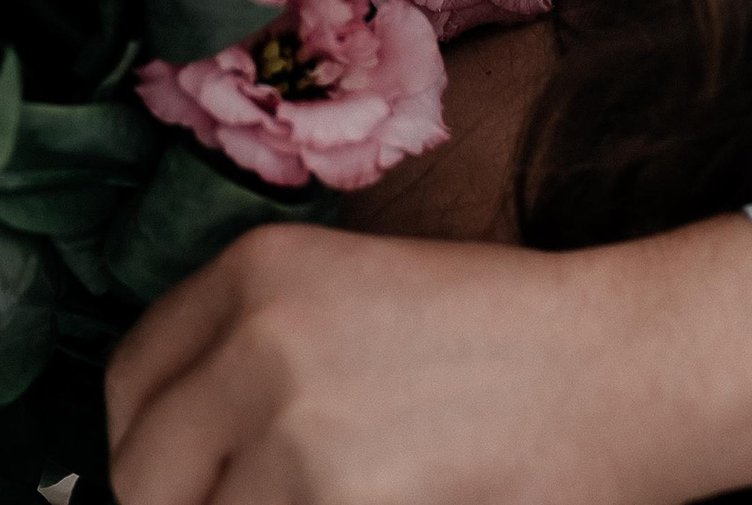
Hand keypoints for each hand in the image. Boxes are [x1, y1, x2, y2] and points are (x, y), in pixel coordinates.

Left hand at [105, 214, 751, 504]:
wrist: (621, 367)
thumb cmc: (506, 336)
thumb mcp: (357, 295)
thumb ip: (256, 348)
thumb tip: (173, 446)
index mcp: (255, 270)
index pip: (130, 384)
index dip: (152, 445)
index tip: (183, 476)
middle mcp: (257, 337)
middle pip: (145, 474)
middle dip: (188, 504)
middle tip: (260, 502)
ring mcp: (291, 428)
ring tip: (339, 500)